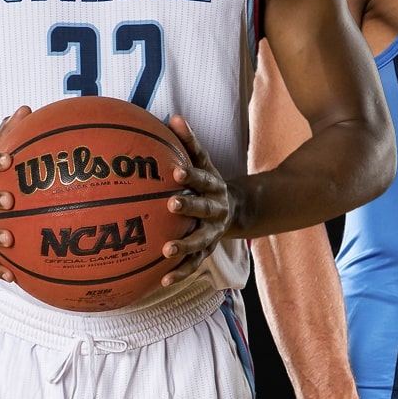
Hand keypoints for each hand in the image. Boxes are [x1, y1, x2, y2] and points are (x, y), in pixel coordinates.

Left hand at [159, 115, 235, 287]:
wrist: (234, 210)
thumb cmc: (207, 181)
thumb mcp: (202, 161)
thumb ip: (188, 142)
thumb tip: (172, 117)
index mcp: (214, 186)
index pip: (202, 178)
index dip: (191, 176)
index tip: (175, 173)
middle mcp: (216, 210)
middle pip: (204, 209)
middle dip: (189, 207)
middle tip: (171, 205)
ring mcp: (213, 232)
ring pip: (200, 242)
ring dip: (184, 247)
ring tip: (166, 251)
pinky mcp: (207, 251)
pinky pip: (194, 264)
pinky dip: (180, 272)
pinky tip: (162, 281)